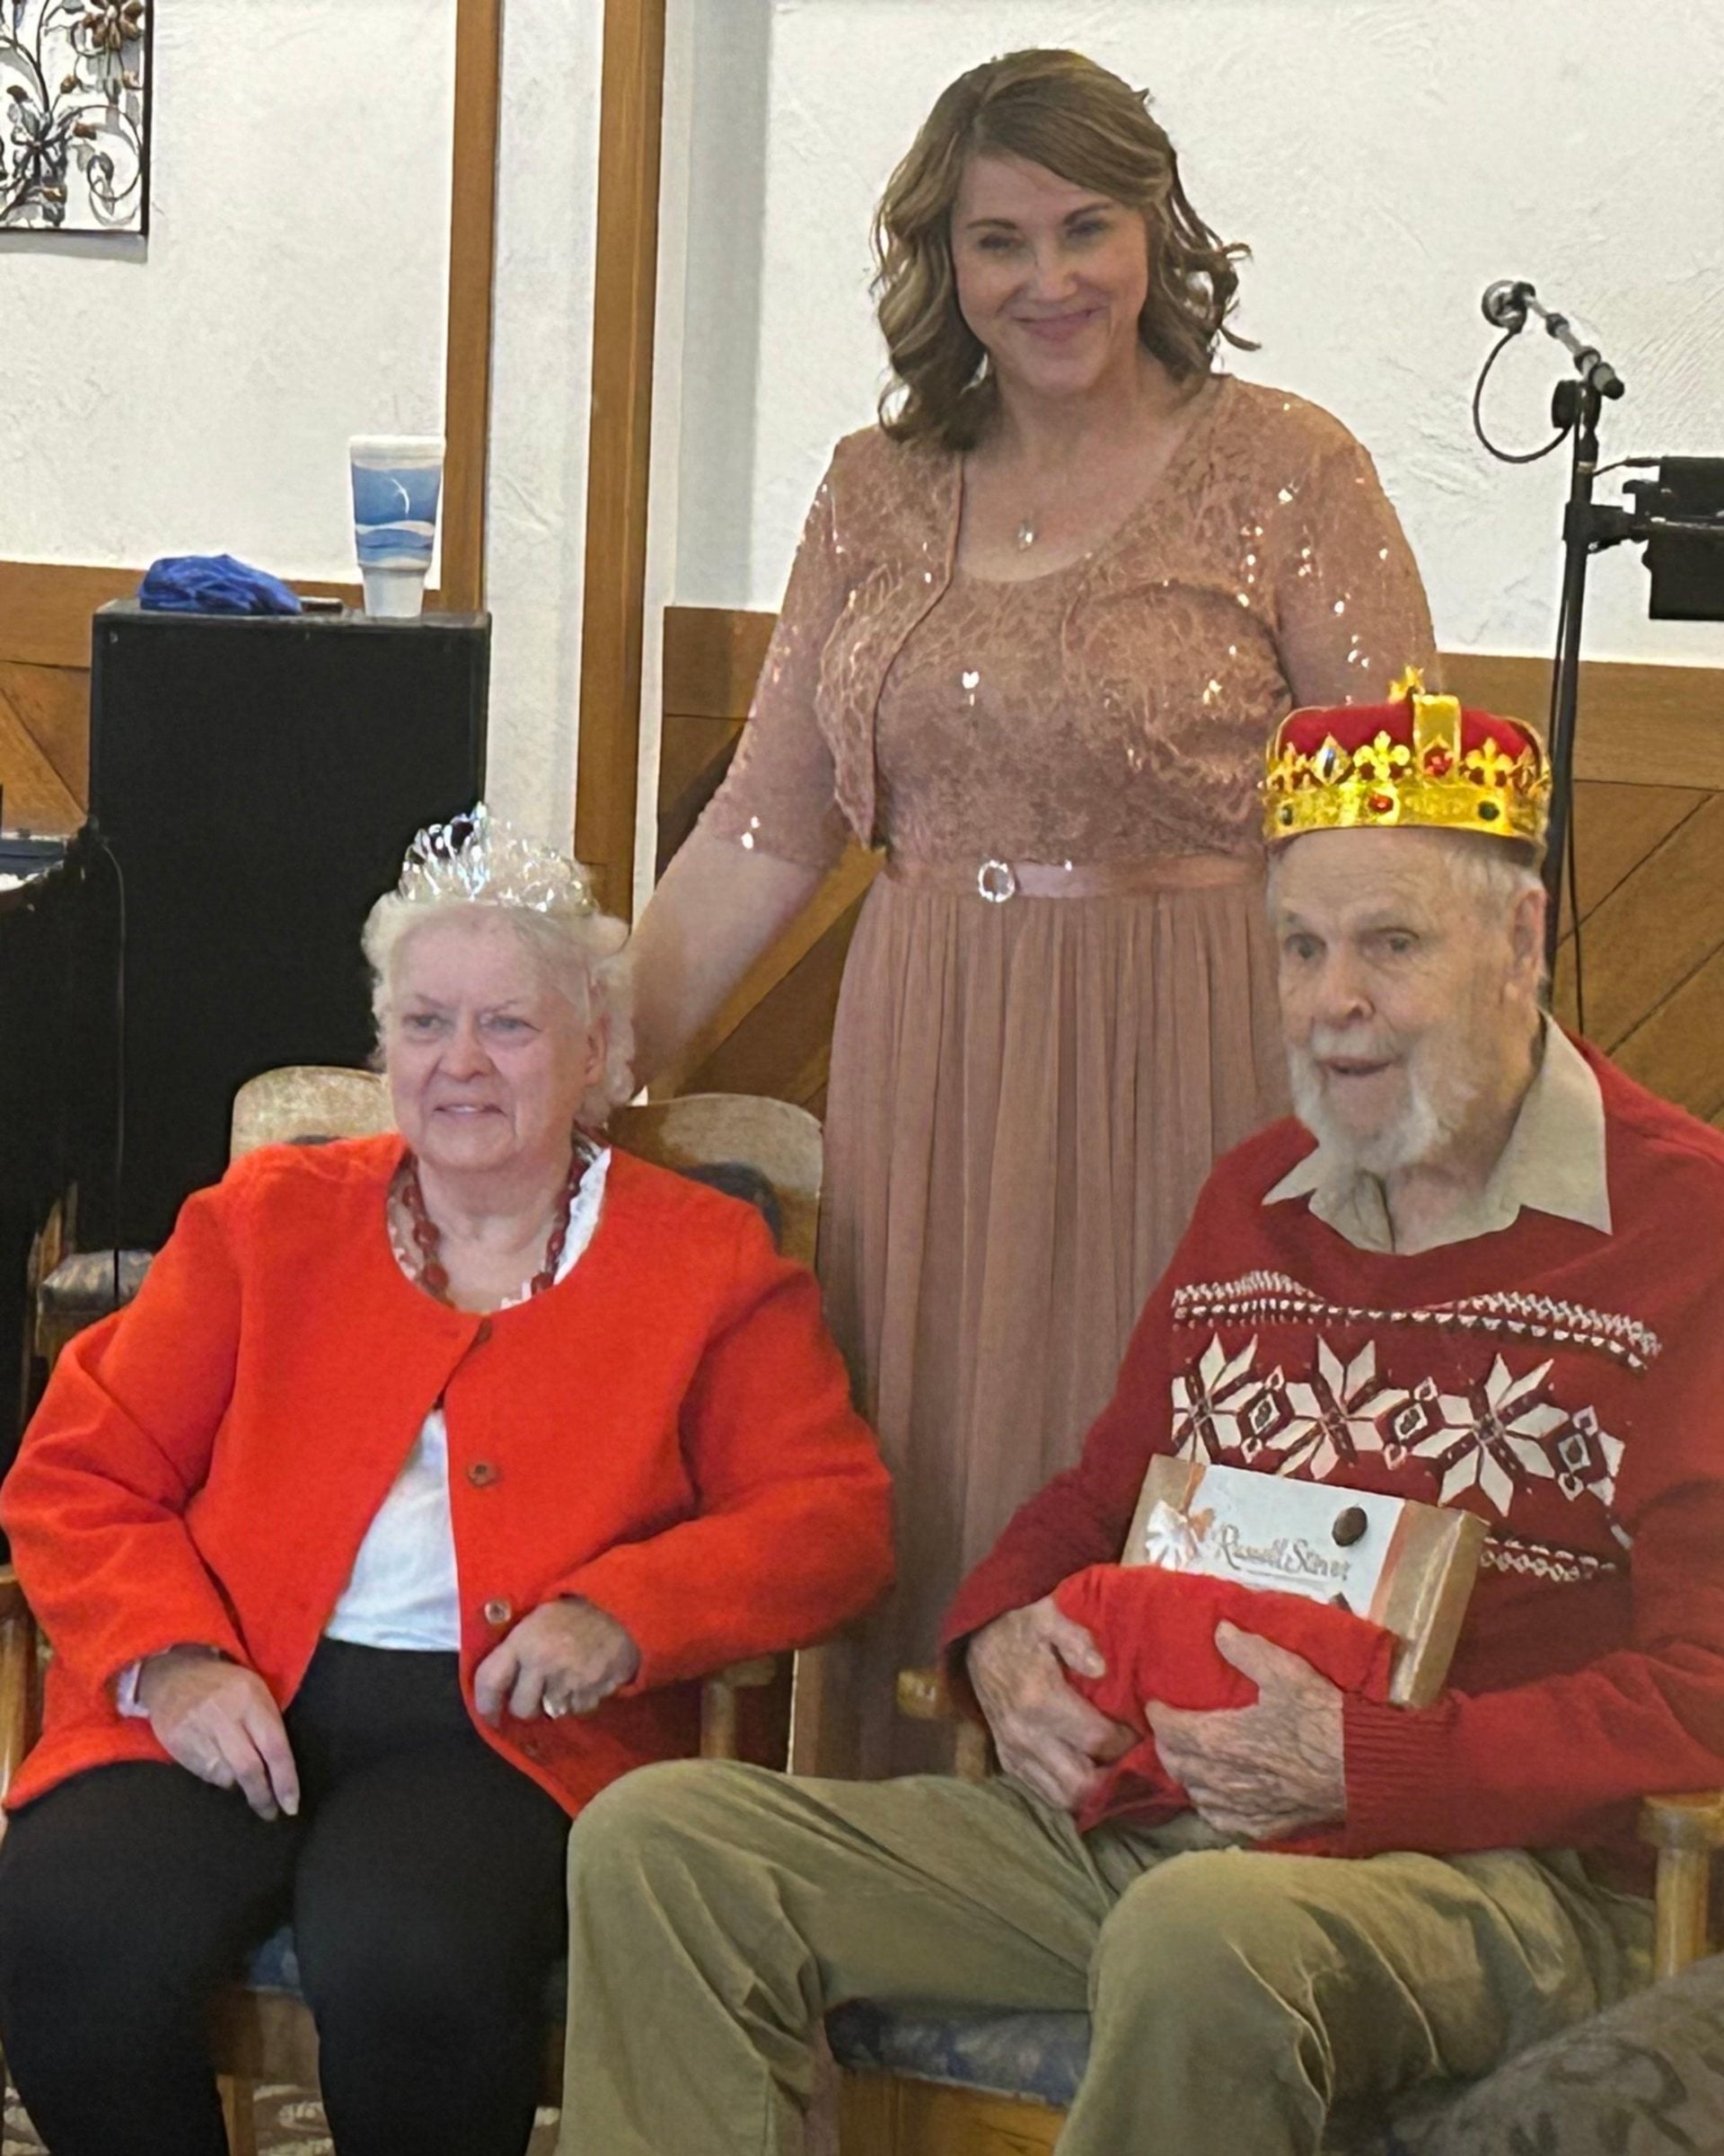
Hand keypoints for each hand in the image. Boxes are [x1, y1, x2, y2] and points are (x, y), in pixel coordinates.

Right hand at [137, 1649, 299, 1821]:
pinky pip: (204, 1773)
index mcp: (251, 1698)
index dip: (285, 1780)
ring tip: (241, 1778)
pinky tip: (219, 1764)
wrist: (175, 1673)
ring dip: (238, 1785)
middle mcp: (224, 1714)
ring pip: (225, 1775)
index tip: (291, 1806)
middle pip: (249, 1768)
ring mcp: (197, 1729)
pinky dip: (218, 1777)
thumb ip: (268, 1724)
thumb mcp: (256, 1691)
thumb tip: (281, 1770)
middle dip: (262, 1796)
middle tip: (271, 1813)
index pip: (274, 1747)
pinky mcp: (177, 1741)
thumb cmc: (226, 1685)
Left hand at [473, 1598, 640, 1724]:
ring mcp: (567, 1681)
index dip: (485, 1703)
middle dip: (528, 1705)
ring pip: (550, 1712)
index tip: (489, 1714)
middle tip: (537, 1693)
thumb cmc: (575, 1612)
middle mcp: (541, 1663)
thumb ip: (516, 1647)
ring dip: (556, 1702)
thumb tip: (498, 1680)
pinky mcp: (591, 1693)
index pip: (489, 1680)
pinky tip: (585, 1679)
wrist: (622, 1610)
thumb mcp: (538, 1618)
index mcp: (523, 1641)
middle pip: (521, 1709)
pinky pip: (577, 1709)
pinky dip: (580, 1700)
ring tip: (566, 1679)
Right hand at [966, 1596, 1133, 1813]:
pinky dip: (1072, 1791)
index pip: (1099, 1740)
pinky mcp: (1009, 1763)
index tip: (1143, 1728)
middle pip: (1083, 1783)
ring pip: (1065, 1798)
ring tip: (1115, 1766)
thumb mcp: (1048, 1617)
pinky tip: (1089, 1770)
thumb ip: (1076, 1639)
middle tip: (1134, 1755)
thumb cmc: (1021, 1630)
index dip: (1129, 1740)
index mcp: (1040, 1701)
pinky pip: (1046, 1794)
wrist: (978, 1645)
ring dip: (1095, 1790)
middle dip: (1115, 1774)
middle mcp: (1026, 1736)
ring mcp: (1015, 1753)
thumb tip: (1101, 1668)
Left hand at [1144, 1621, 1345, 1841]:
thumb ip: (1247, 1650)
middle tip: (1170, 1729)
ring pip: (1194, 1794)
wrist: (1361, 1770)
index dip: (1158, 1715)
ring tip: (1191, 1758)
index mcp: (1220, 1739)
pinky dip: (1210, 1804)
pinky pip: (1220, 1819)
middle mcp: (1221, 1778)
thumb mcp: (1286, 1672)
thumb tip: (1219, 1630)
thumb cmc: (1322, 1719)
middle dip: (1167, 1745)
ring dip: (1187, 1775)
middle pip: (1175, 1764)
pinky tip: (1217, 1794)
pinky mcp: (1261, 1826)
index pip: (1169, 1730)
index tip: (1154, 1703)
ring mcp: (1241, 1807)